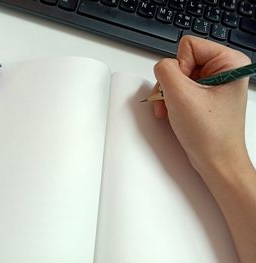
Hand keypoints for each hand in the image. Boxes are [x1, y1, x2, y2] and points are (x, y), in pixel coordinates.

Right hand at [153, 36, 250, 173]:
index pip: (188, 46)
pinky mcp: (204, 95)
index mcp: (230, 62)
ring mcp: (213, 83)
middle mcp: (223, 70)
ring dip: (169, 94)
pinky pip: (180, 88)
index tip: (184, 89)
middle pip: (182, 61)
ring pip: (177, 75)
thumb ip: (165, 70)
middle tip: (174, 102)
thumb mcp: (181, 96)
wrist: (215, 161)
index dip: (178, 68)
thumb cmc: (210, 135)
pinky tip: (175, 112)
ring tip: (173, 110)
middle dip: (171, 84)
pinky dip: (172, 100)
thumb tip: (161, 65)